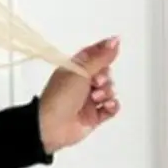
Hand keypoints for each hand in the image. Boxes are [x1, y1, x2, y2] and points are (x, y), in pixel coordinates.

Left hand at [39, 37, 121, 153]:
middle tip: (96, 82)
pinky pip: (111, 108)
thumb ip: (100, 57)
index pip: (93, 55)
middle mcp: (82, 84)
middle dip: (105, 77)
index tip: (115, 47)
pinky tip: (106, 106)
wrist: (52, 126)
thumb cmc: (60, 97)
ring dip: (106, 92)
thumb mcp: (80, 72)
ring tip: (95, 98)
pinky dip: (112, 106)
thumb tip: (115, 41)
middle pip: (105, 73)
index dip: (104, 51)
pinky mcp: (94, 117)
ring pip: (109, 90)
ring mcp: (88, 101)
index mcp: (74, 70)